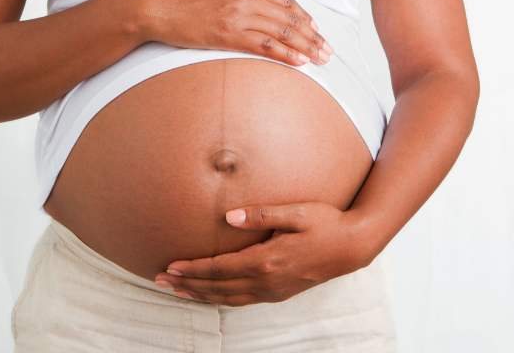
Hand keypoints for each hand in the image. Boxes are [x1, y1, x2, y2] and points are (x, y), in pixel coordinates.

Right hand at [139, 0, 333, 65]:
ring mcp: (237, 17)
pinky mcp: (226, 36)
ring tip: (321, 59)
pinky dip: (285, 55)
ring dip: (305, 47)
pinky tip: (299, 62)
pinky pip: (263, 47)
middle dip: (312, 35)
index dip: (302, 15)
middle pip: (288, 18)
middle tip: (327, 49)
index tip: (314, 27)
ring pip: (281, 34)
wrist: (151, 5)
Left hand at [154, 202, 373, 306]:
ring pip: (227, 298)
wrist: (353, 246)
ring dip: (199, 295)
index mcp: (267, 260)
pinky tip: (209, 295)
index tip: (170, 266)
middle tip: (160, 281)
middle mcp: (267, 281)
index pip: (219, 268)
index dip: (192, 268)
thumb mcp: (296, 213)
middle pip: (217, 287)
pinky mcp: (279, 293)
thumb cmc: (325, 223)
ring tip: (177, 291)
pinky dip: (219, 299)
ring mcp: (273, 290)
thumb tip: (229, 217)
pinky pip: (241, 301)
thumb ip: (261, 215)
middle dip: (186, 284)